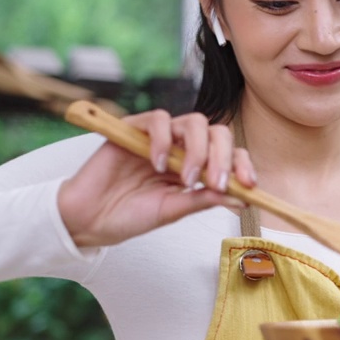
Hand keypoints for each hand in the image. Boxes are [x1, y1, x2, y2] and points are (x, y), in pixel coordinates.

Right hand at [58, 110, 255, 247]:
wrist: (89, 219)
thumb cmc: (130, 216)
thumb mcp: (173, 211)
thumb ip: (204, 200)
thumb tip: (243, 197)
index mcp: (194, 167)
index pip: (228, 154)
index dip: (242, 165)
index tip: (250, 185)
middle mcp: (180, 148)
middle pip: (217, 133)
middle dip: (224, 157)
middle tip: (217, 184)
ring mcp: (159, 137)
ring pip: (194, 122)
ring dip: (197, 150)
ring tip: (185, 179)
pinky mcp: (134, 129)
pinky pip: (159, 119)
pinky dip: (164, 140)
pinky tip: (157, 164)